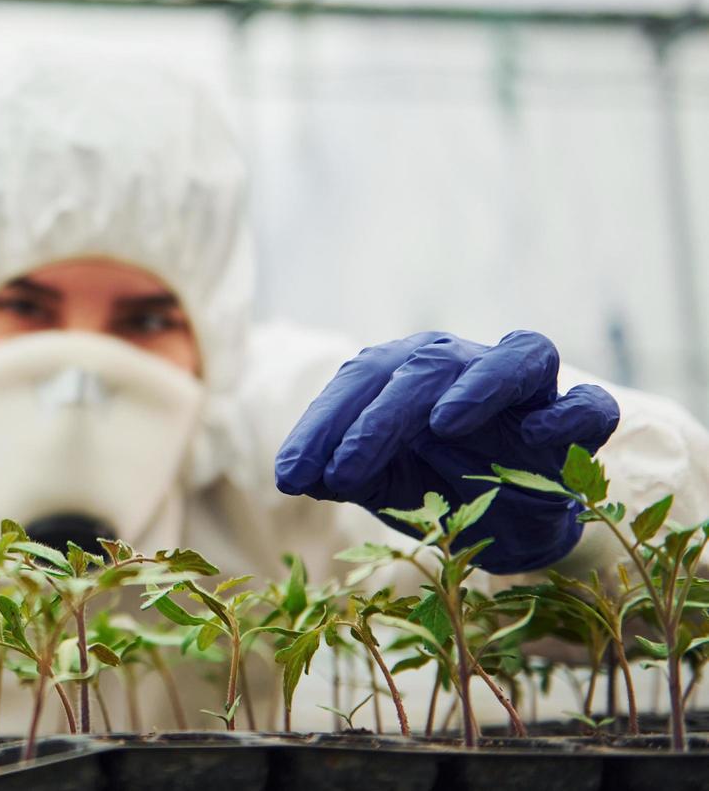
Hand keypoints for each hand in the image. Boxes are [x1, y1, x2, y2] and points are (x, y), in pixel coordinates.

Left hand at [274, 330, 619, 573]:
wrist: (500, 525)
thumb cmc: (428, 483)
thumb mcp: (376, 480)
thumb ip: (339, 470)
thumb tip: (296, 475)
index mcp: (409, 370)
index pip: (362, 379)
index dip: (322, 426)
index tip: (292, 478)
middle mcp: (466, 366)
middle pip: (427, 366)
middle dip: (377, 420)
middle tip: (342, 474)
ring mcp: (527, 390)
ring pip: (519, 355)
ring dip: (479, 383)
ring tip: (440, 423)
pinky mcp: (574, 424)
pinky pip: (587, 405)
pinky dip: (567, 414)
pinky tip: (534, 436)